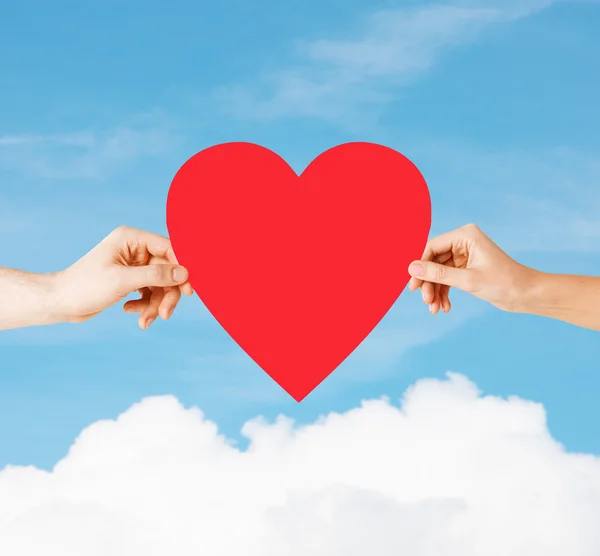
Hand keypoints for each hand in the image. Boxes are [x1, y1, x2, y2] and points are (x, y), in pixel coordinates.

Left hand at [54, 226, 193, 327]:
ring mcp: (133, 265)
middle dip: (166, 295)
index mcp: (131, 239)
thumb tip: (185, 273)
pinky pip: (150, 292)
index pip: (168, 248)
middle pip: (167, 271)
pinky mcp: (131, 280)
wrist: (60, 303)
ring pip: (160, 285)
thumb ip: (156, 275)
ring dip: (155, 305)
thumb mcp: (122, 280)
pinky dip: (144, 306)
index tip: (189, 289)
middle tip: (165, 314)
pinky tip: (130, 311)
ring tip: (144, 321)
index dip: (181, 268)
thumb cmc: (85, 286)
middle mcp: (134, 249)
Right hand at [407, 224, 533, 313]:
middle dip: (429, 283)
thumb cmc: (504, 283)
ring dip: (435, 291)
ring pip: (439, 272)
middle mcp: (463, 242)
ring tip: (435, 309)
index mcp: (465, 236)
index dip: (420, 267)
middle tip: (426, 301)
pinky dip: (444, 293)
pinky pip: (448, 279)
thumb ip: (438, 274)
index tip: (413, 286)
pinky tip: (445, 307)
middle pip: (433, 261)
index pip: (432, 247)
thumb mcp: (467, 280)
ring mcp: (464, 255)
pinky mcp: (466, 267)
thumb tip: (412, 269)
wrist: (527, 295)